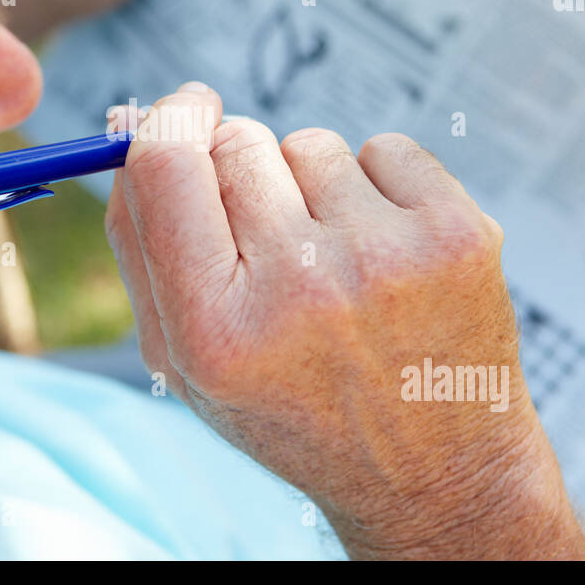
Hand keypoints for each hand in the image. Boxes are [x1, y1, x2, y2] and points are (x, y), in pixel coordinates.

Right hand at [104, 84, 584, 559]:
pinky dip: (378, 186)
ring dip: (312, 186)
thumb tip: (128, 122)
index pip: (165, 163)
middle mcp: (300, 290)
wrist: (434, 472)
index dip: (167, 120)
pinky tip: (387, 254)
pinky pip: (385, 147)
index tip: (185, 112)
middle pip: (236, 142)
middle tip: (272, 236)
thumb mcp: (186, 361)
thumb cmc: (295, 410)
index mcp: (215, 332)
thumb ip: (140, 243)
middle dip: (241, 169)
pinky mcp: (457, 234)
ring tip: (337, 264)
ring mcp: (386, 259)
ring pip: (311, 144)